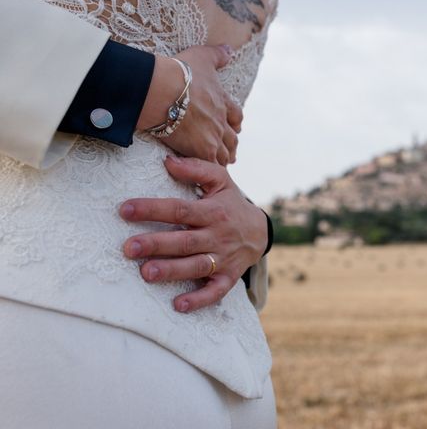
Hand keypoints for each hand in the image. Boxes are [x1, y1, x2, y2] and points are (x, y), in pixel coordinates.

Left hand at [119, 156, 267, 312]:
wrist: (259, 231)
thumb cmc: (230, 203)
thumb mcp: (220, 180)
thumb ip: (196, 169)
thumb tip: (167, 161)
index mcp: (213, 211)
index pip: (180, 209)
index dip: (153, 209)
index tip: (125, 209)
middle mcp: (217, 235)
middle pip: (185, 241)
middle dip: (157, 244)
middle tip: (129, 248)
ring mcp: (223, 258)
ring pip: (196, 266)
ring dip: (172, 270)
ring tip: (146, 273)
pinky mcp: (227, 277)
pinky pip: (214, 291)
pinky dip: (198, 300)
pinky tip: (178, 305)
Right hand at [137, 45, 242, 164]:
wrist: (163, 90)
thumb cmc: (180, 72)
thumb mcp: (201, 57)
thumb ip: (217, 55)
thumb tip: (229, 50)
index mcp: (222, 101)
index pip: (235, 115)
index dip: (235, 122)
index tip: (235, 127)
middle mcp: (221, 121)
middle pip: (232, 138)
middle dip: (231, 144)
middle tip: (230, 151)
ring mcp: (213, 137)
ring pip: (223, 153)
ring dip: (223, 158)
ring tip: (221, 164)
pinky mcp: (201, 150)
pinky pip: (210, 165)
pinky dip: (210, 170)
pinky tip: (208, 175)